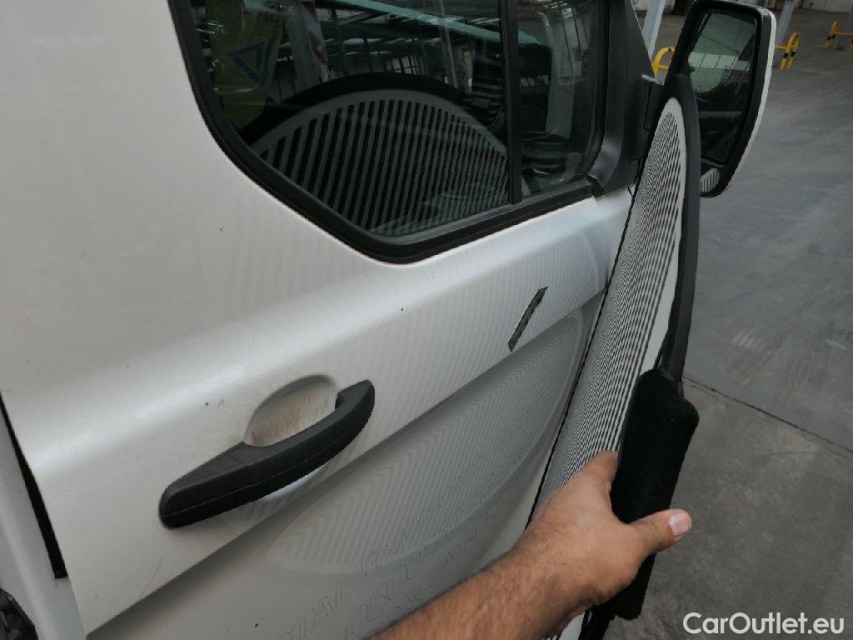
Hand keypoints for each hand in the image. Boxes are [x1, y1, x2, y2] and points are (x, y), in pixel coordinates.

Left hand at [512, 451, 691, 625]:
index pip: (605, 460)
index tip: (627, 461)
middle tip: (631, 511)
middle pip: (591, 491)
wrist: (536, 591)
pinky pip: (569, 541)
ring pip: (578, 518)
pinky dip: (583, 549)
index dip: (620, 460)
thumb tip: (679, 519)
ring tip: (616, 544)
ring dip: (596, 529)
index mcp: (584, 486)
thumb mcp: (631, 545)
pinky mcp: (544, 546)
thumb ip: (657, 531)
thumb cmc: (575, 559)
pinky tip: (594, 566)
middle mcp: (563, 498)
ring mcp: (550, 522)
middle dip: (611, 501)